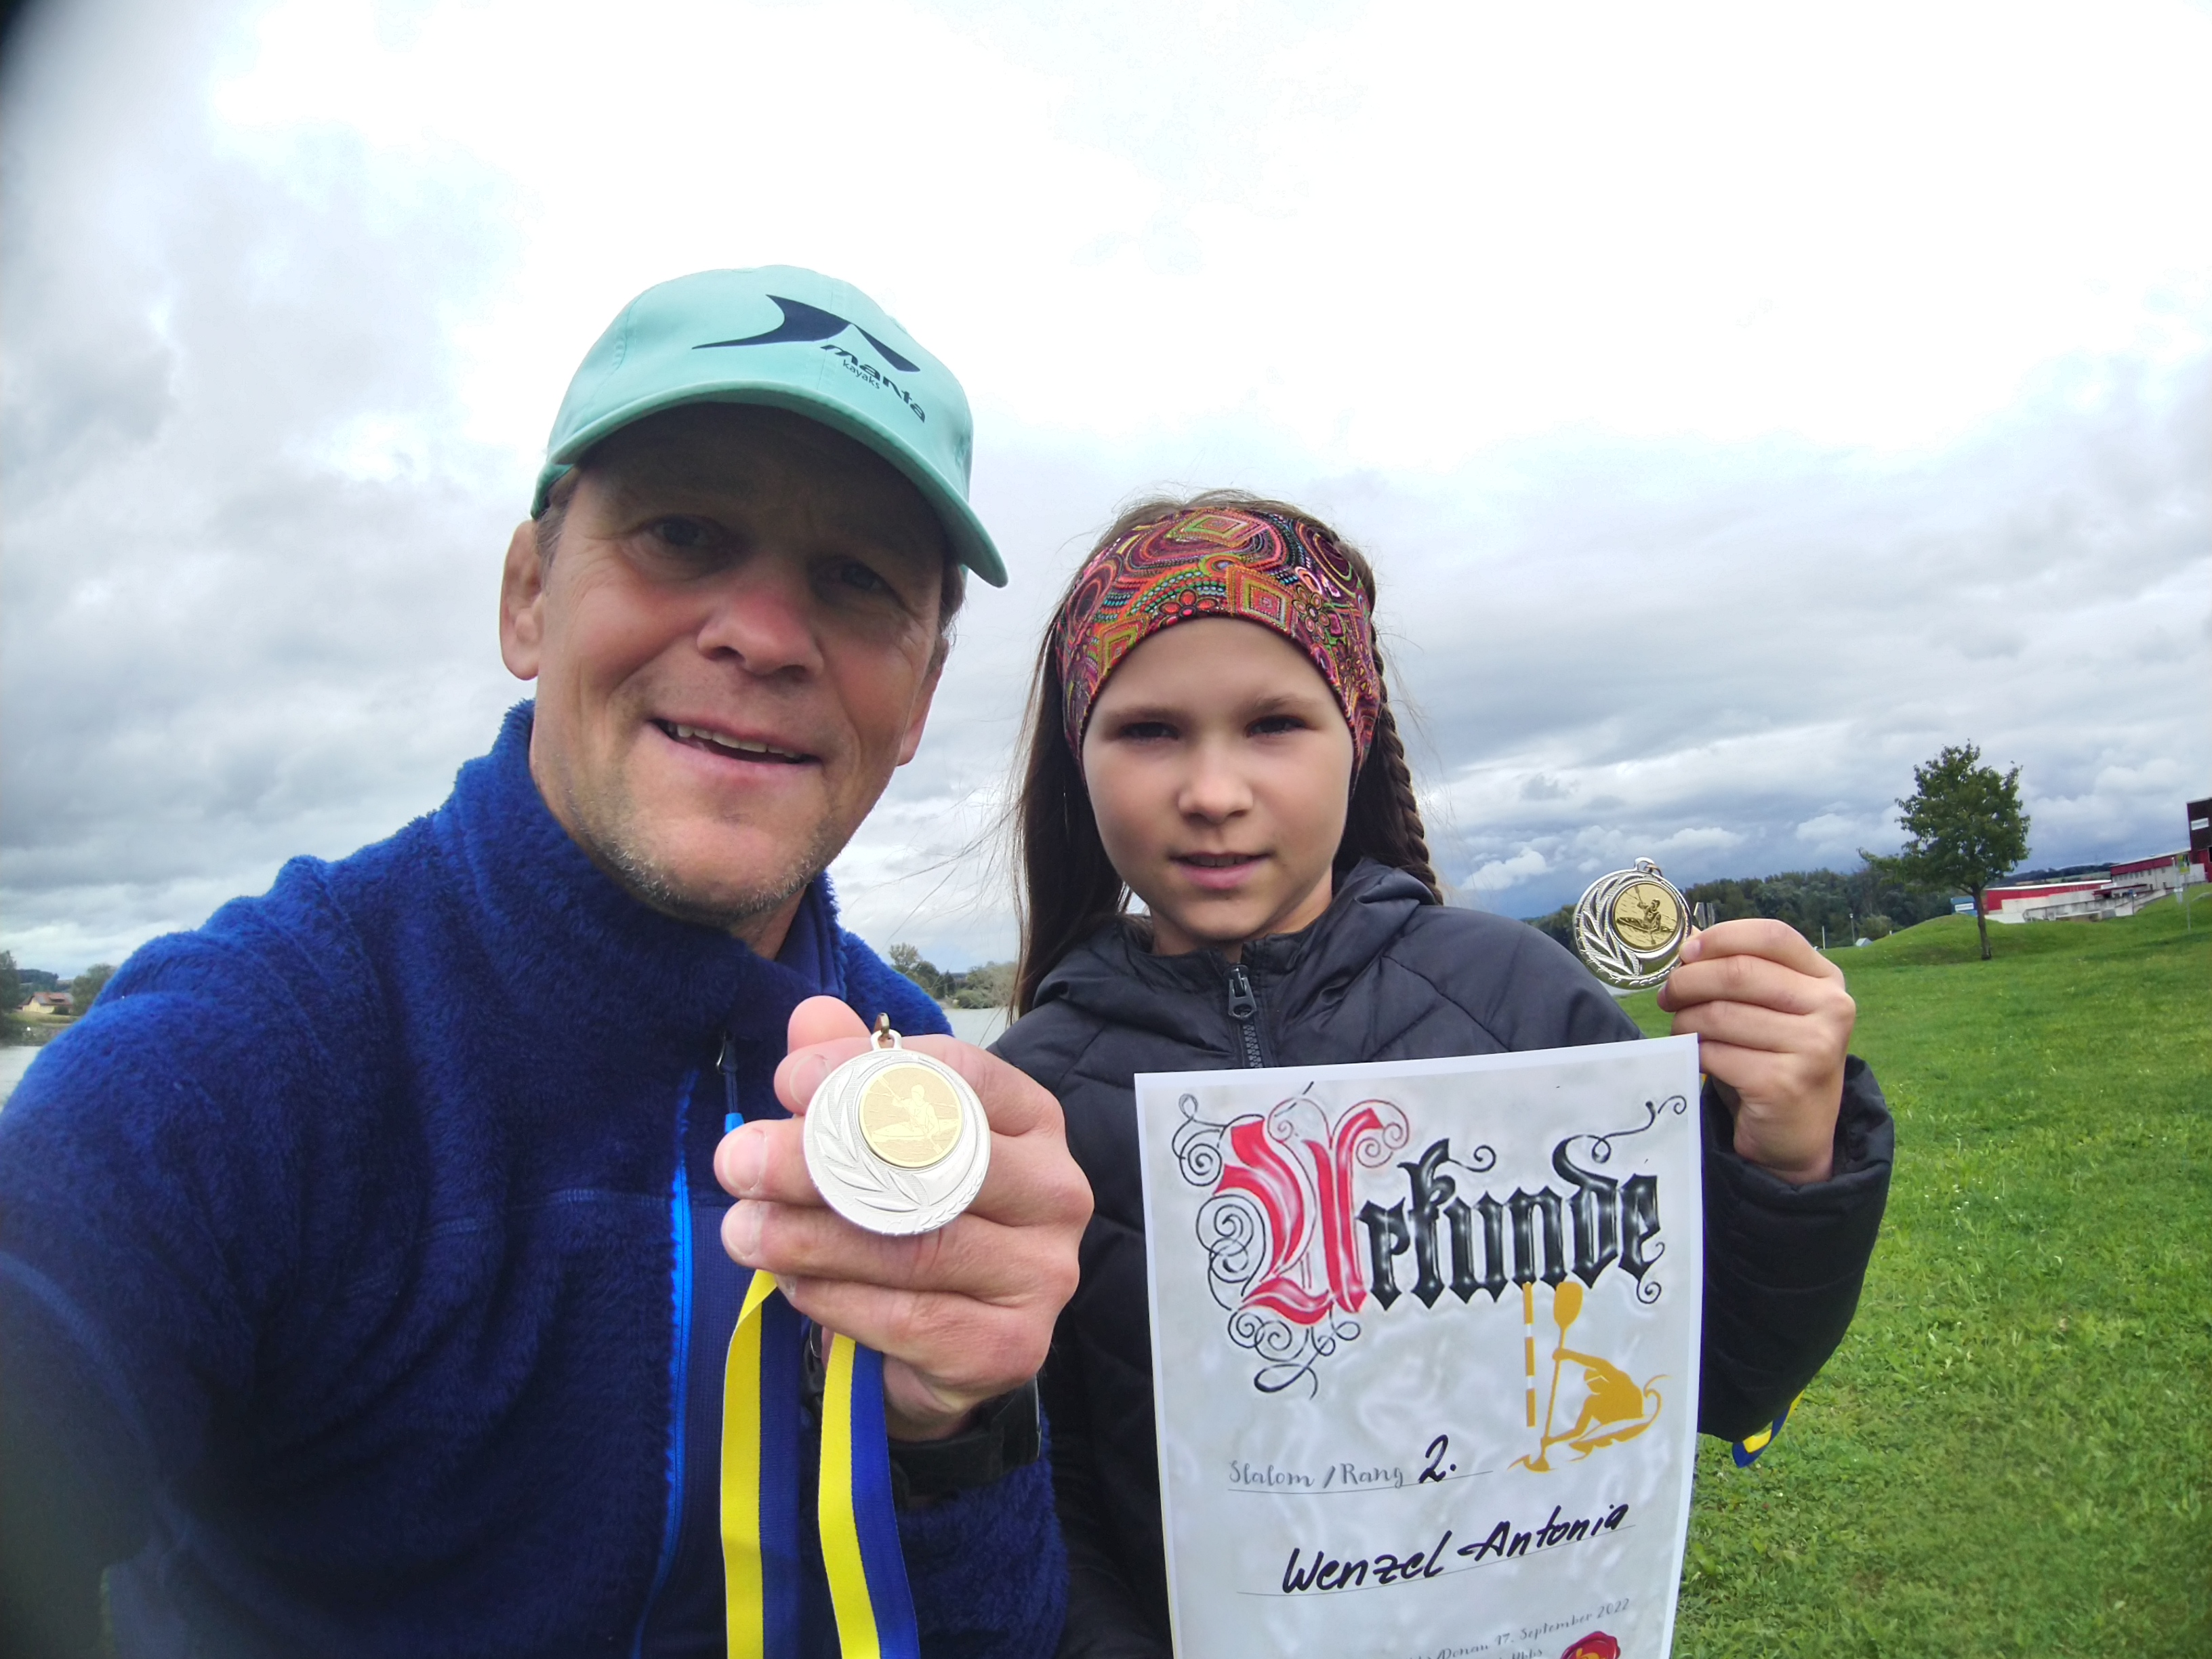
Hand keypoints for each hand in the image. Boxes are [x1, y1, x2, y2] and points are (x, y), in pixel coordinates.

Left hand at [715, 997, 1091, 1441]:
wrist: (941, 1350)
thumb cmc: (913, 1223)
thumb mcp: (881, 1144)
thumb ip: (852, 1076)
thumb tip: (809, 1017)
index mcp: (1032, 1121)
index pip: (958, 1076)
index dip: (866, 1073)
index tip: (785, 1082)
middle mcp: (1055, 1191)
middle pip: (931, 1163)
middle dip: (820, 1160)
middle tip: (738, 1160)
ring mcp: (1043, 1274)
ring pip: (913, 1246)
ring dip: (810, 1237)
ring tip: (742, 1228)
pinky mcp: (1012, 1347)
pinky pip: (908, 1319)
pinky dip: (836, 1299)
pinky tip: (791, 1284)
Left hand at [1654, 919, 1853, 1185]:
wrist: (1795, 1133)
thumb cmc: (1771, 1060)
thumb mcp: (1765, 1009)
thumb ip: (1737, 971)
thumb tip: (1689, 942)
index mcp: (1826, 980)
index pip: (1772, 935)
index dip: (1721, 938)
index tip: (1687, 953)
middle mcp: (1831, 1008)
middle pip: (1739, 972)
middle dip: (1688, 982)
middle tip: (1668, 997)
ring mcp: (1813, 1047)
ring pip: (1720, 1014)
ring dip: (1685, 1022)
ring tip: (1682, 1031)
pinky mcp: (1784, 1083)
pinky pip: (1716, 1053)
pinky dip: (1695, 1054)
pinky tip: (1697, 1059)